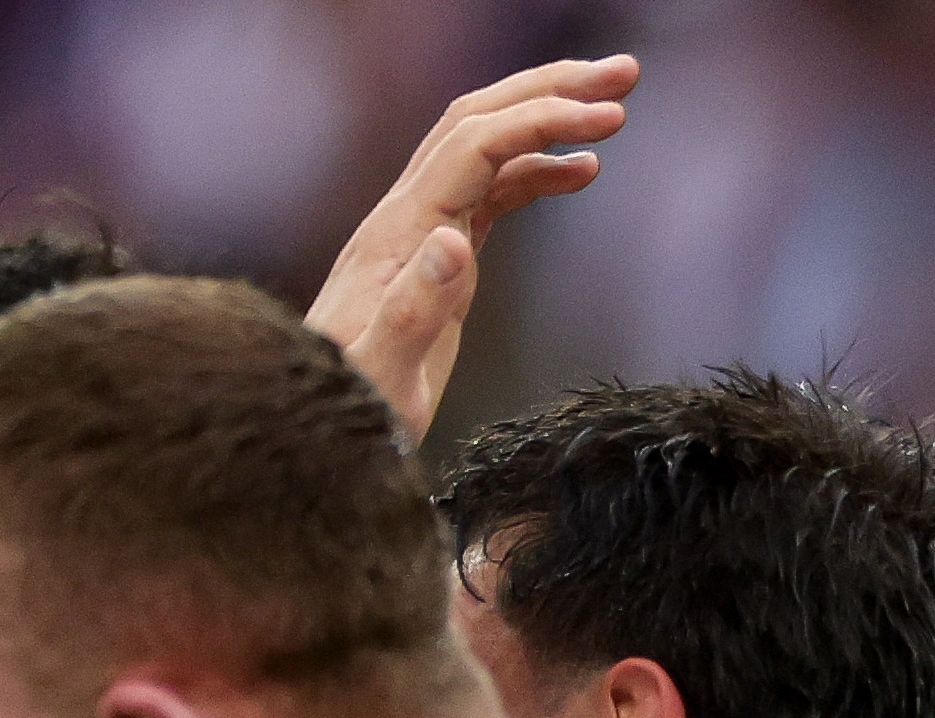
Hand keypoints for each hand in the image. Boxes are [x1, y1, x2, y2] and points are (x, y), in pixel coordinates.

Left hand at [307, 58, 637, 438]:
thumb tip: (455, 241)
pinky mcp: (436, 256)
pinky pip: (491, 190)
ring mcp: (420, 233)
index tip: (609, 118)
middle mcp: (406, 216)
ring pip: (487, 147)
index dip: (540, 121)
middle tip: (623, 73)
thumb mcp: (384, 375)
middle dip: (550, 89)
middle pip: (479, 121)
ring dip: (548, 118)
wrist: (311, 427)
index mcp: (400, 233)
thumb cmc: (352, 410)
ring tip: (616, 109)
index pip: (474, 146)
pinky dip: (538, 171)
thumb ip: (413, 310)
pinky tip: (583, 172)